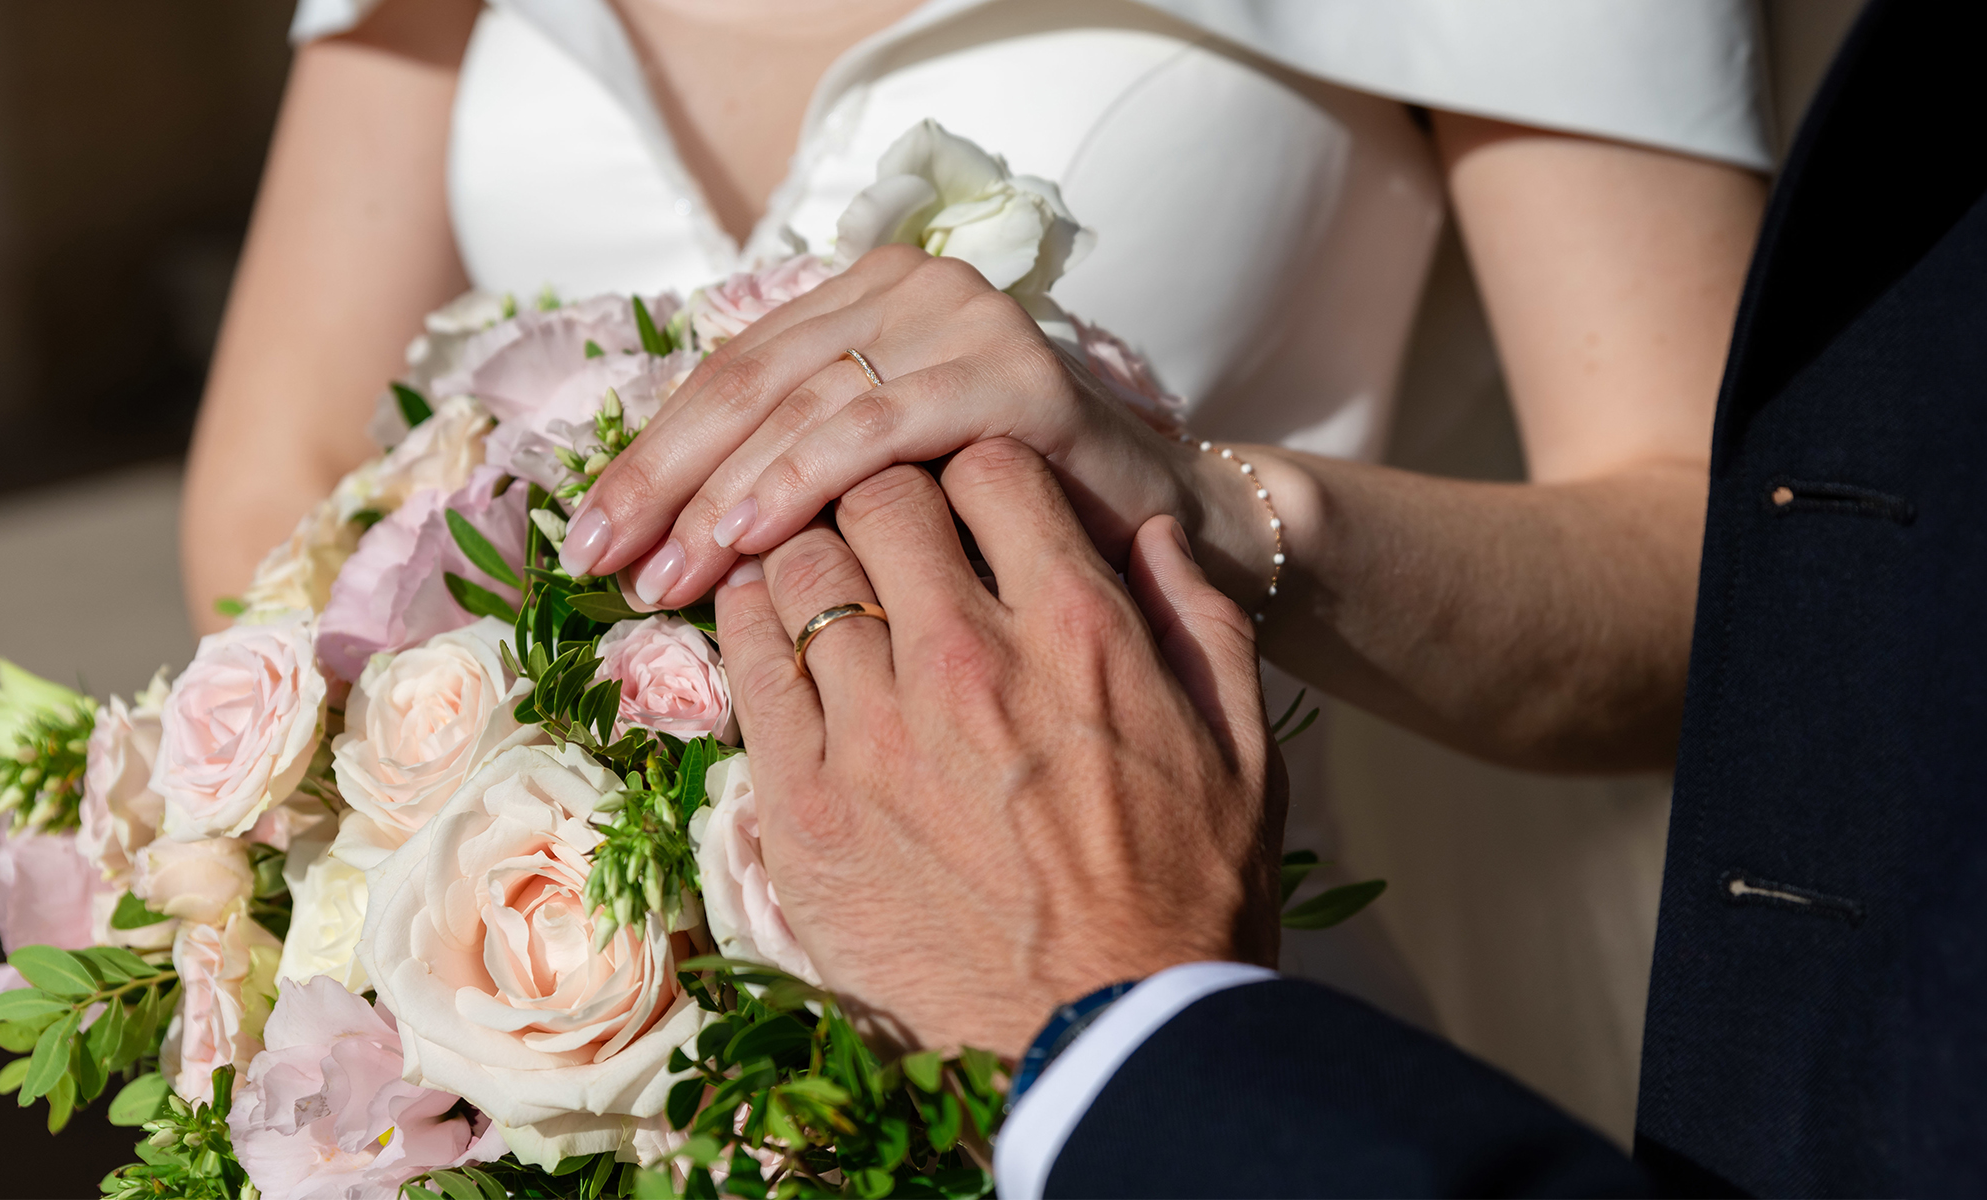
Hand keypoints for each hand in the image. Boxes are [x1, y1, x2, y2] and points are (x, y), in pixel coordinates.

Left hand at [554, 246, 1222, 611]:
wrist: (1170, 544)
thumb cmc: (1012, 533)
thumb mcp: (879, 492)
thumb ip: (788, 480)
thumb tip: (648, 534)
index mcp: (867, 301)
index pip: (732, 374)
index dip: (652, 454)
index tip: (586, 538)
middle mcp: (914, 288)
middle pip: (751, 383)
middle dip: (665, 479)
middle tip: (599, 560)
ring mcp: (967, 323)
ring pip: (804, 405)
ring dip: (718, 495)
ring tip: (662, 574)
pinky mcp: (1014, 377)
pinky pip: (880, 428)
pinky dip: (801, 482)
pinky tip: (745, 540)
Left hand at [713, 438, 1283, 1055]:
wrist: (1107, 1039)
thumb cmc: (1188, 895)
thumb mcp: (1241, 742)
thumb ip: (1196, 616)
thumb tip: (1146, 529)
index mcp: (1079, 627)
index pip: (989, 463)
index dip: (975, 470)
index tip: (969, 503)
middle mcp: (968, 657)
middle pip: (879, 491)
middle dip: (883, 495)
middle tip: (888, 534)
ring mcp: (874, 729)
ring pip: (797, 561)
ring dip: (807, 552)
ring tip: (824, 583)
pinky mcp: (802, 802)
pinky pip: (745, 659)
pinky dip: (749, 623)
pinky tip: (770, 633)